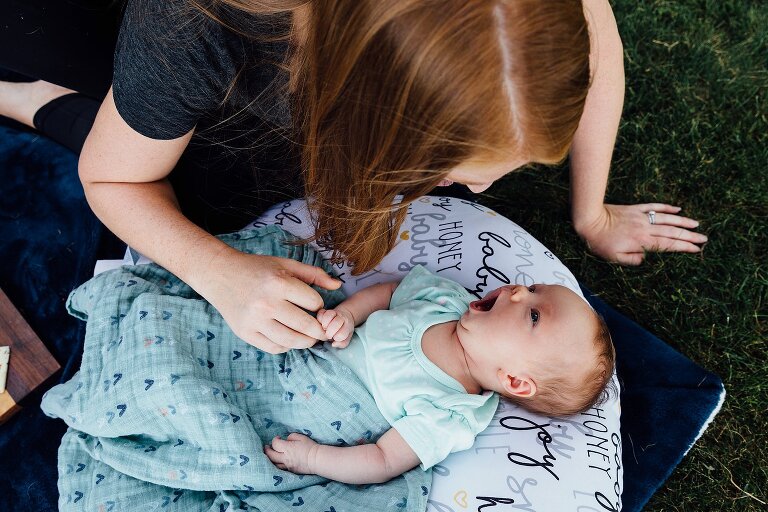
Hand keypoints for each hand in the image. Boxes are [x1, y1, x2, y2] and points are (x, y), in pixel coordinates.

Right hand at [204, 251, 340, 352]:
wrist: (220, 275)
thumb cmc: (257, 269)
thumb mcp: (286, 264)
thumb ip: (314, 274)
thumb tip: (338, 285)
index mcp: (279, 283)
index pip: (314, 303)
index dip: (318, 305)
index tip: (314, 305)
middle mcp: (267, 304)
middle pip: (306, 326)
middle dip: (320, 331)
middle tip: (323, 331)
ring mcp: (255, 321)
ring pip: (292, 341)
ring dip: (306, 342)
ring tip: (310, 337)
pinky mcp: (246, 333)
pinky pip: (274, 347)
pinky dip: (286, 346)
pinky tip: (289, 338)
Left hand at [265, 433, 317, 474]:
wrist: (317, 460)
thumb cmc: (310, 447)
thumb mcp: (301, 437)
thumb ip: (291, 437)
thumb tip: (286, 439)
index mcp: (287, 448)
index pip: (275, 444)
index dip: (275, 440)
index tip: (278, 438)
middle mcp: (285, 458)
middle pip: (271, 455)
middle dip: (267, 450)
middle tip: (267, 447)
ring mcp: (287, 465)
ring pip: (274, 464)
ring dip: (270, 459)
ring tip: (270, 455)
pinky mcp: (291, 471)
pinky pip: (280, 468)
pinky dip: (276, 464)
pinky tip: (277, 461)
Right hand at [316, 307, 354, 347]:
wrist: (344, 317)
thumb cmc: (344, 330)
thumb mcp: (346, 338)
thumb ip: (342, 343)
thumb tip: (333, 344)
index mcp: (348, 325)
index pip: (342, 334)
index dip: (337, 338)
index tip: (335, 338)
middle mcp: (342, 317)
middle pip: (336, 323)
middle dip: (330, 332)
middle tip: (329, 335)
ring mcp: (334, 312)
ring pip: (328, 316)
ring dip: (324, 325)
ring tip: (324, 329)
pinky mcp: (325, 310)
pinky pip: (320, 313)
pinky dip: (319, 319)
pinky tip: (321, 323)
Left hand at [575, 203, 707, 264]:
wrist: (590, 220)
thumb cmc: (599, 242)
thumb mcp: (614, 258)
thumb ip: (632, 260)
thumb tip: (646, 259)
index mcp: (642, 242)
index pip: (668, 245)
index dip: (684, 247)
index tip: (697, 249)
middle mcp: (645, 228)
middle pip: (672, 232)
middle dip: (690, 236)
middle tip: (705, 239)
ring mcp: (641, 217)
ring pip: (667, 218)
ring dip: (683, 221)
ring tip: (696, 225)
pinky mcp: (635, 209)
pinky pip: (655, 207)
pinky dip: (667, 208)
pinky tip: (678, 208)